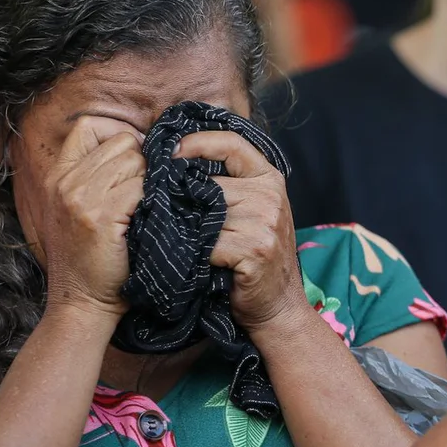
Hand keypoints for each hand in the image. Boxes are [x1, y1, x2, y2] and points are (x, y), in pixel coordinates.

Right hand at [43, 116, 146, 317]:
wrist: (81, 305)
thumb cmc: (93, 261)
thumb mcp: (82, 211)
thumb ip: (97, 177)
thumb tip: (140, 146)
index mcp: (58, 176)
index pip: (89, 125)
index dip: (119, 135)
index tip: (135, 163)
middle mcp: (64, 182)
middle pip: (122, 140)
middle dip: (144, 162)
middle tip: (146, 194)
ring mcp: (80, 197)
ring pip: (135, 159)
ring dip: (151, 181)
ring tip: (147, 208)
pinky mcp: (99, 215)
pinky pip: (142, 186)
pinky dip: (154, 199)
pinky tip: (150, 219)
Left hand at [173, 131, 304, 330]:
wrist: (278, 305)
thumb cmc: (255, 255)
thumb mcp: (252, 211)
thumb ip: (229, 185)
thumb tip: (176, 163)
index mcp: (269, 178)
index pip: (230, 142)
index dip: (196, 142)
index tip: (169, 153)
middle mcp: (270, 195)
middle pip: (210, 182)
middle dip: (184, 198)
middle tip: (167, 213)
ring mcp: (265, 222)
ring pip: (205, 212)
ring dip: (189, 229)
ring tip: (186, 241)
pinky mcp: (254, 249)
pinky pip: (209, 242)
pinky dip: (198, 253)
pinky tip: (199, 262)